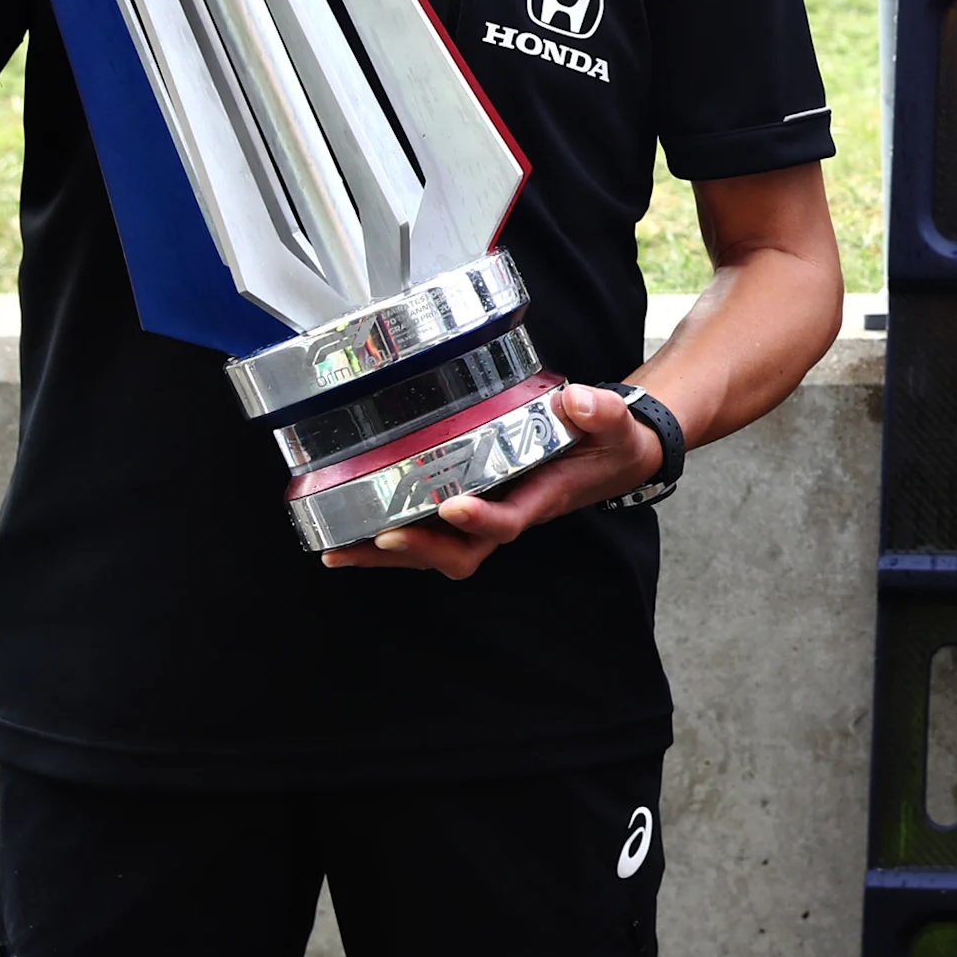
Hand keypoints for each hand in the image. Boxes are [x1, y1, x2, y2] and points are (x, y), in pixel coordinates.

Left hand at [323, 383, 663, 580]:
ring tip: (341, 550)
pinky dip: (388, 542)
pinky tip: (348, 538)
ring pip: (437, 551)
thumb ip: (602, 412)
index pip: (509, 519)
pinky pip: (429, 535)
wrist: (613, 457)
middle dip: (419, 549)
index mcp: (542, 497)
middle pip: (461, 551)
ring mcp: (488, 514)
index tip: (452, 505)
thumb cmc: (610, 444)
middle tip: (378, 538)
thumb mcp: (616, 425)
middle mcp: (510, 514)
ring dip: (390, 555)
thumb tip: (576, 401)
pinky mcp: (472, 507)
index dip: (480, 519)